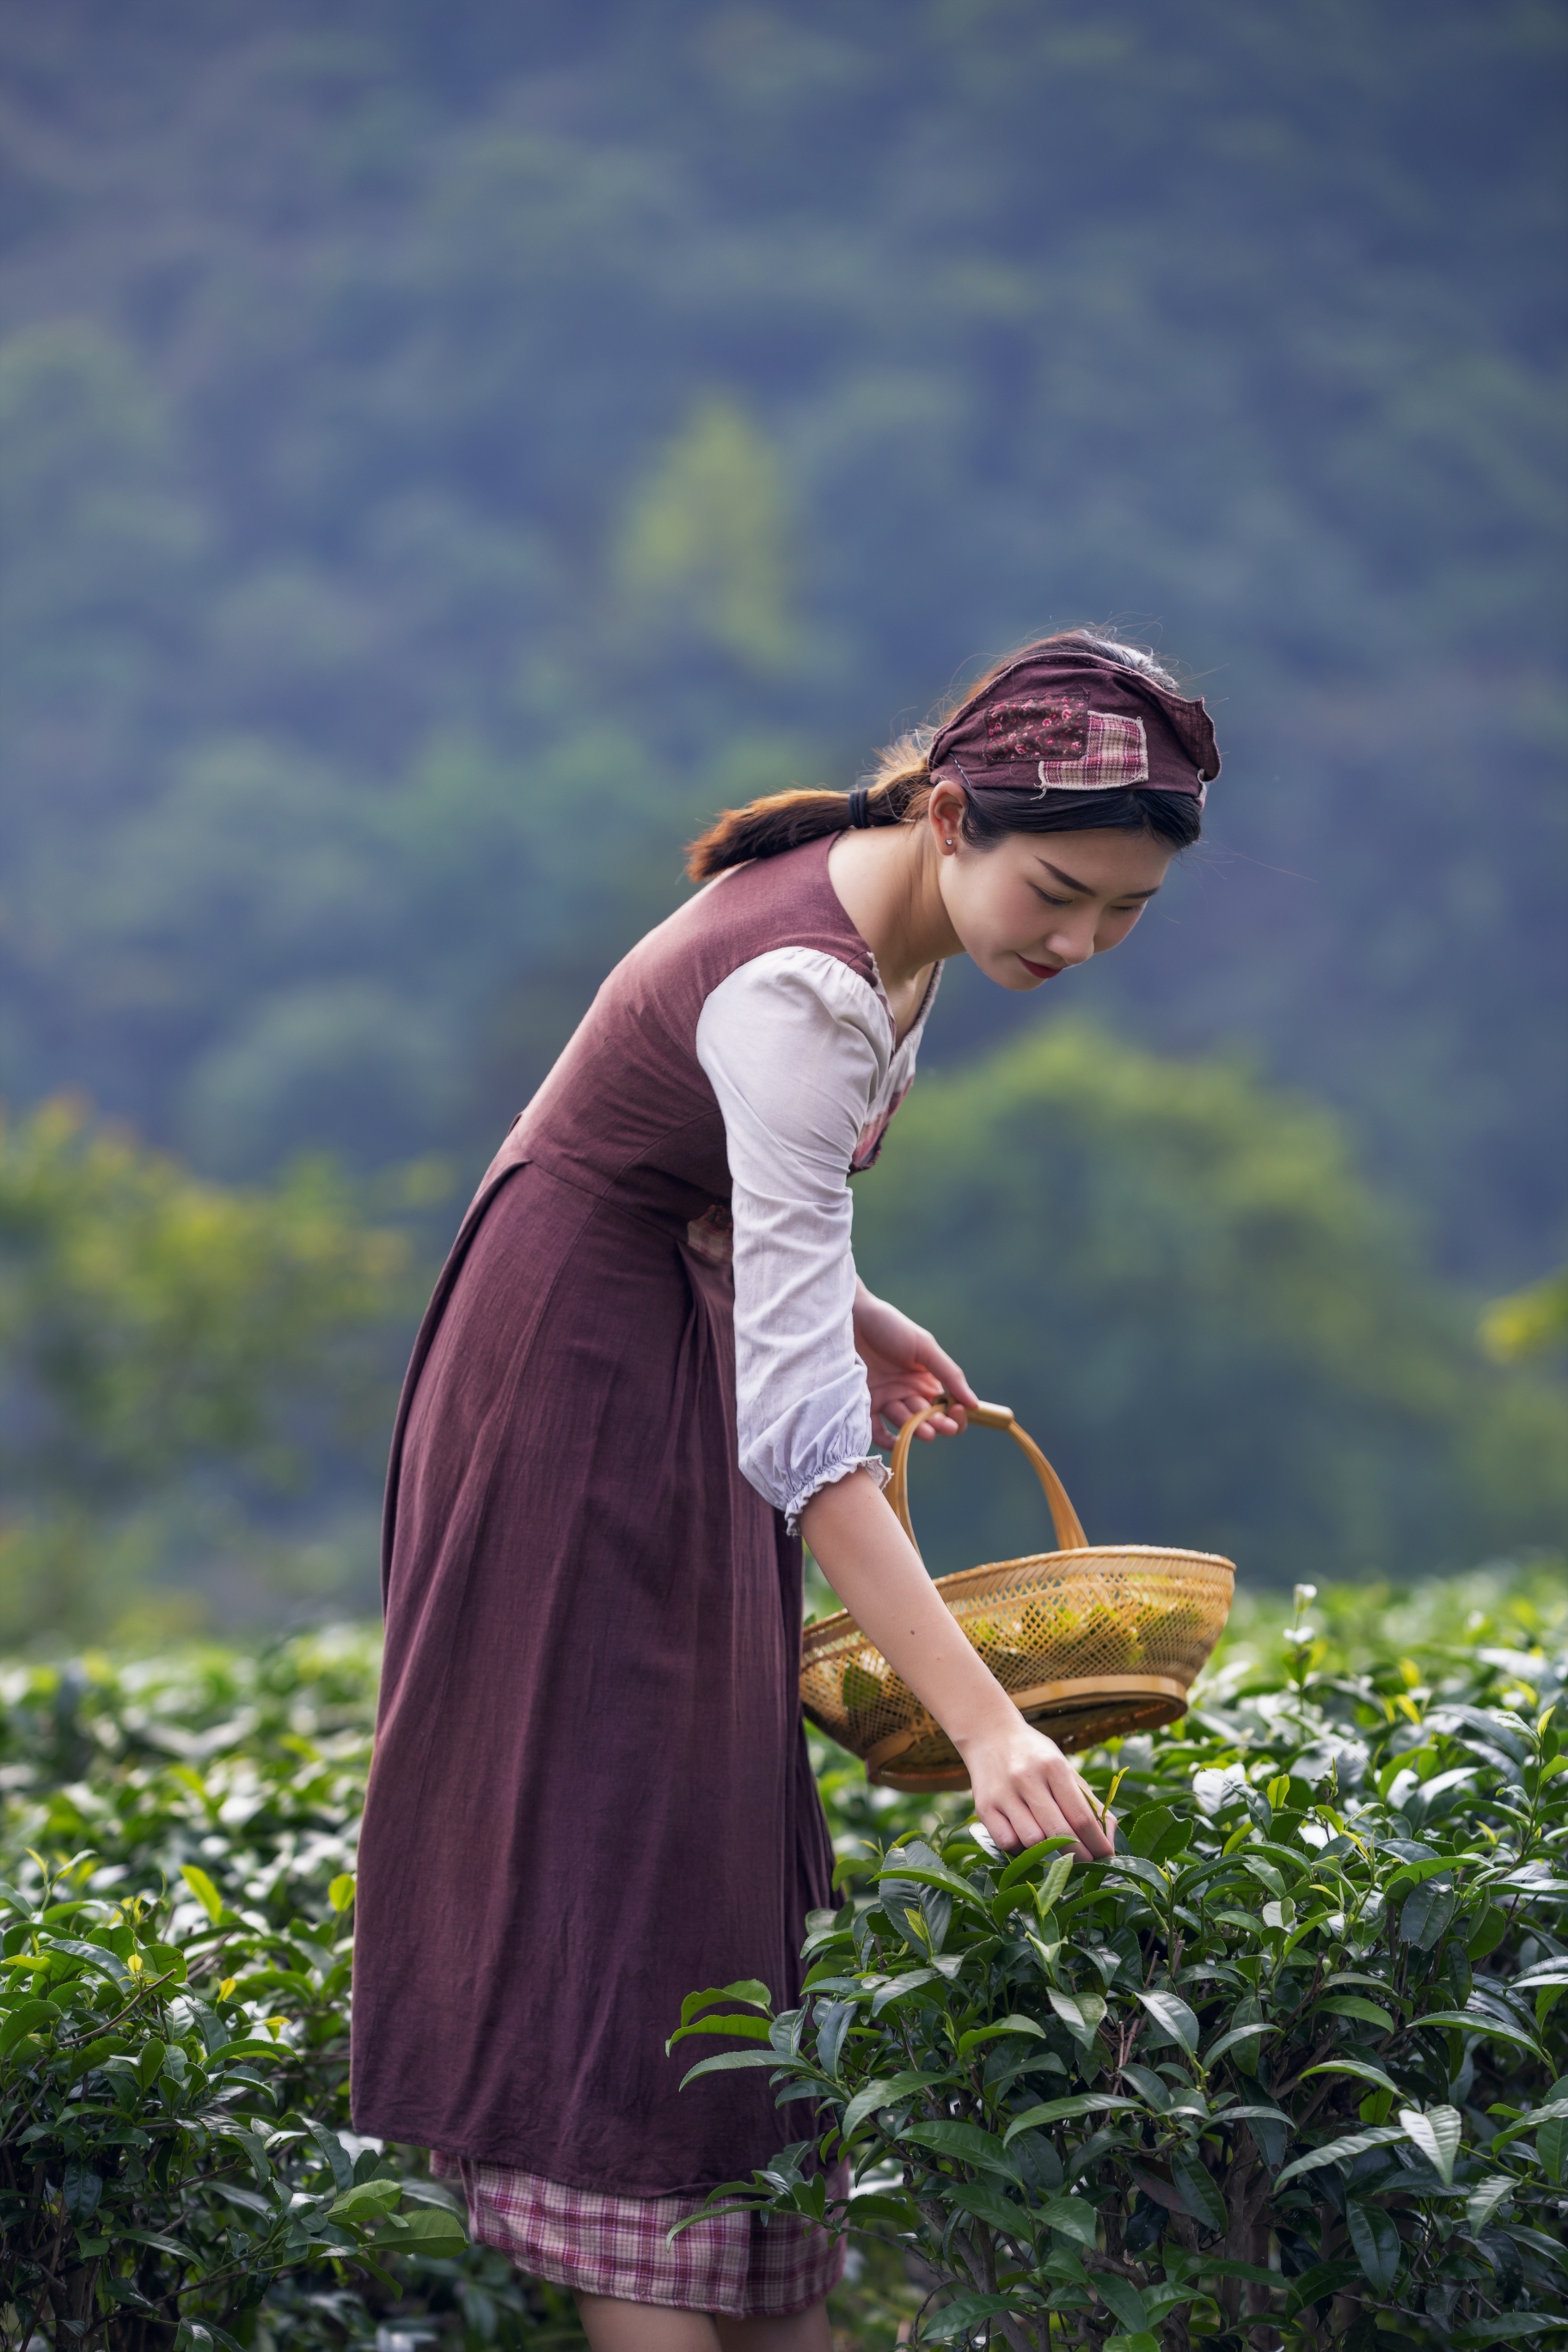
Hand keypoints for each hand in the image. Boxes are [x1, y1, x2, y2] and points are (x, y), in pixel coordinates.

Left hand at [852, 1282, 976, 1446]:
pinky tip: (897, 1441)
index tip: (958, 1412)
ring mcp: (886, 1400)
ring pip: (905, 1425)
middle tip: (940, 1427)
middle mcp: (907, 1393)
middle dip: (937, 1425)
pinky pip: (876, 1430)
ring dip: (916, 1431)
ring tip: (924, 1431)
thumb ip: (950, 1374)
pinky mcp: (863, 1404)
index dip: (955, 1415)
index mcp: (926, 1380)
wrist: (852, 1317)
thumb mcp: (925, 1347)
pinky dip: (887, 1439)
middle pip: (927, 1419)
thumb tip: (975, 1405)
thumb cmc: (891, 1326)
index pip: (947, 1408)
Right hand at [959, 1715, 1116, 1860]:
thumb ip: (1088, 1801)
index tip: (1107, 1857)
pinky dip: (1021, 1848)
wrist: (990, 1733)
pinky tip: (1027, 1841)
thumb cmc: (1036, 1756)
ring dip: (1049, 1852)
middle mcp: (1027, 1778)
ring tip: (1056, 1850)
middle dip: (1080, 1855)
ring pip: (1032, 1841)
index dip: (1098, 1843)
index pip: (1081, 1816)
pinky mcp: (984, 1805)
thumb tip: (1109, 1838)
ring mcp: (1003, 1793)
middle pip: (1059, 1832)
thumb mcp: (1065, 1768)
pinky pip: (1007, 1842)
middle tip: (1088, 1863)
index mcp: (1054, 1767)